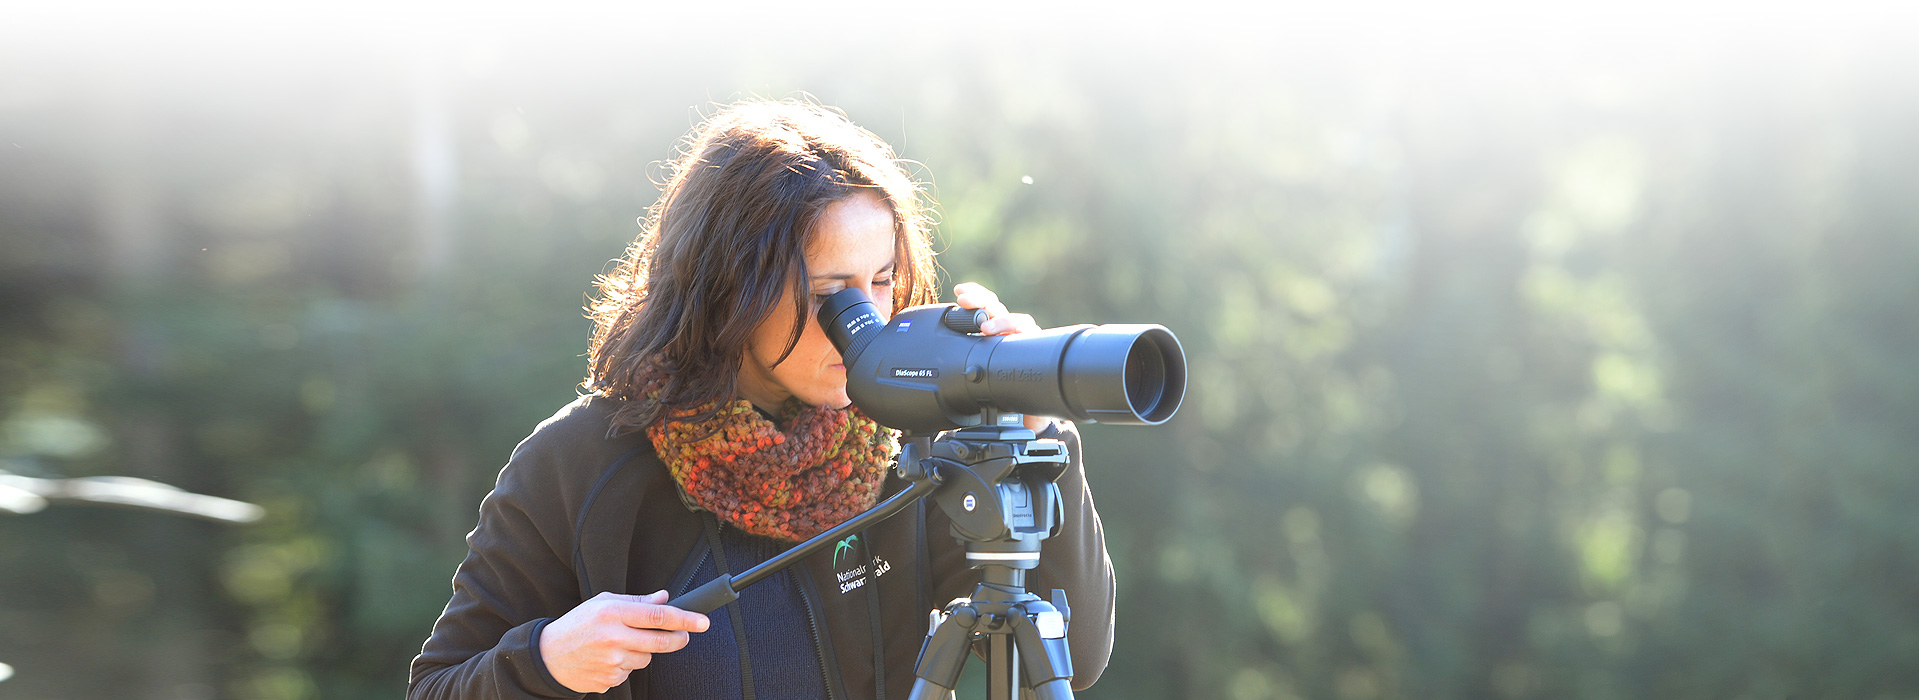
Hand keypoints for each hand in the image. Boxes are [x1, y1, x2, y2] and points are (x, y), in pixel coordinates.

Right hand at [538, 590, 709, 693]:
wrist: (548, 655)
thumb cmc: (577, 625)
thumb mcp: (603, 603)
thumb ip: (636, 601)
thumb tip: (664, 598)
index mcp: (612, 613)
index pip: (658, 616)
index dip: (685, 619)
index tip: (702, 622)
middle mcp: (612, 638)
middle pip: (660, 642)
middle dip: (679, 639)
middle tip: (683, 636)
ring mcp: (611, 662)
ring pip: (646, 659)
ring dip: (643, 652)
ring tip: (621, 644)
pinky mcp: (609, 680)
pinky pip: (630, 673)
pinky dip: (626, 666)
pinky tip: (609, 658)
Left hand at [952, 283, 1052, 431]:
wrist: (1022, 416)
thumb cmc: (997, 395)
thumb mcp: (975, 376)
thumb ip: (962, 363)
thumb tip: (929, 363)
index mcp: (992, 334)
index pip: (984, 308)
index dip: (974, 296)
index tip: (959, 291)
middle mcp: (1009, 334)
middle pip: (996, 309)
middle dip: (980, 300)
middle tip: (964, 299)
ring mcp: (1024, 341)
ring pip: (1016, 321)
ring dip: (1000, 321)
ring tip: (986, 328)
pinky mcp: (1036, 351)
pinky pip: (1031, 337)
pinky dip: (1020, 334)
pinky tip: (1011, 336)